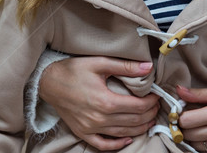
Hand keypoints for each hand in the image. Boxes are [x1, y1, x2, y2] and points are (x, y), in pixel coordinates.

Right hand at [40, 56, 159, 150]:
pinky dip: (117, 144)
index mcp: (105, 101)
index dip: (151, 102)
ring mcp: (90, 128)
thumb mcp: (101, 63)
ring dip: (139, 128)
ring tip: (149, 119)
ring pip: (122, 134)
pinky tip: (128, 139)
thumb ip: (126, 66)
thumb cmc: (74, 70)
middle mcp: (99, 118)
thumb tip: (148, 67)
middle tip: (157, 106)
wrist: (49, 82)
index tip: (157, 95)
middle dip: (149, 114)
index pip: (137, 106)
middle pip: (132, 121)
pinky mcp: (82, 133)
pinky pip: (102, 144)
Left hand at [176, 86, 206, 152]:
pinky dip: (203, 144)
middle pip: (187, 134)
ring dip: (193, 136)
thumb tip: (179, 90)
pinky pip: (206, 152)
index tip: (182, 110)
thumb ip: (198, 94)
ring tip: (201, 125)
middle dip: (185, 126)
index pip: (186, 121)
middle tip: (190, 117)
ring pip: (194, 145)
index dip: (180, 115)